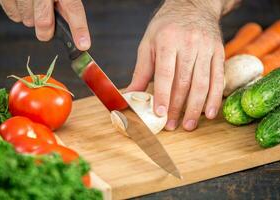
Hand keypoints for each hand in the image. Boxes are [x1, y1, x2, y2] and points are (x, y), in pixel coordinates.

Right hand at [0, 0, 89, 49]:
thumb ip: (67, 7)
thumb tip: (75, 33)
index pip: (73, 8)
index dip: (79, 28)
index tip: (83, 45)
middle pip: (44, 21)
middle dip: (46, 32)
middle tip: (46, 30)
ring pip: (28, 20)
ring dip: (32, 20)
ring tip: (34, 8)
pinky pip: (14, 16)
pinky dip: (19, 15)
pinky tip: (23, 5)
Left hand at [127, 0, 224, 130]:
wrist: (193, 6)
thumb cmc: (166, 27)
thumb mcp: (148, 44)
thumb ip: (141, 71)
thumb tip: (130, 95)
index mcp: (168, 41)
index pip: (165, 73)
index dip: (162, 95)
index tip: (159, 114)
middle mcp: (190, 44)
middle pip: (184, 82)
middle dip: (177, 107)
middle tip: (171, 125)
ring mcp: (207, 48)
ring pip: (202, 84)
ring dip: (195, 108)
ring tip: (188, 125)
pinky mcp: (219, 52)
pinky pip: (218, 79)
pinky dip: (214, 98)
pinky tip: (209, 113)